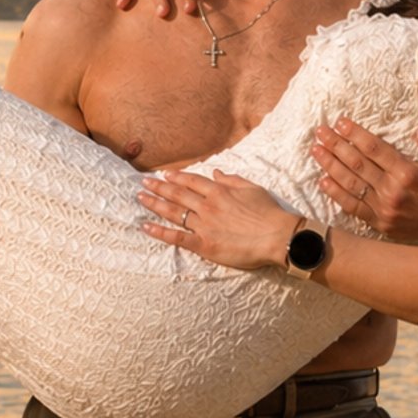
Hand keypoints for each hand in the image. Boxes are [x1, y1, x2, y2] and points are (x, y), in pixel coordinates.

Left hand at [137, 169, 299, 270]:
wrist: (277, 236)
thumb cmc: (268, 212)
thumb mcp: (252, 188)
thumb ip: (231, 180)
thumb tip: (216, 173)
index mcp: (219, 191)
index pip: (192, 181)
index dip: (176, 177)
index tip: (164, 174)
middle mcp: (208, 205)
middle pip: (177, 194)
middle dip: (159, 187)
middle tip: (144, 183)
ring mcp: (204, 225)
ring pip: (173, 211)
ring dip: (155, 203)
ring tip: (141, 198)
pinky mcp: (204, 244)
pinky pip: (177, 237)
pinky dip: (160, 232)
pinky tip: (146, 226)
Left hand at [313, 119, 417, 246]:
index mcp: (409, 173)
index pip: (374, 148)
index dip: (355, 133)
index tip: (340, 122)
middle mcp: (393, 191)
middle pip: (357, 164)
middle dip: (336, 145)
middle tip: (320, 131)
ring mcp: (384, 209)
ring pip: (351, 184)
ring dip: (330, 166)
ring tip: (315, 151)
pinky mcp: (381, 224)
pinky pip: (353, 207)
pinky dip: (336, 194)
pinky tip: (323, 181)